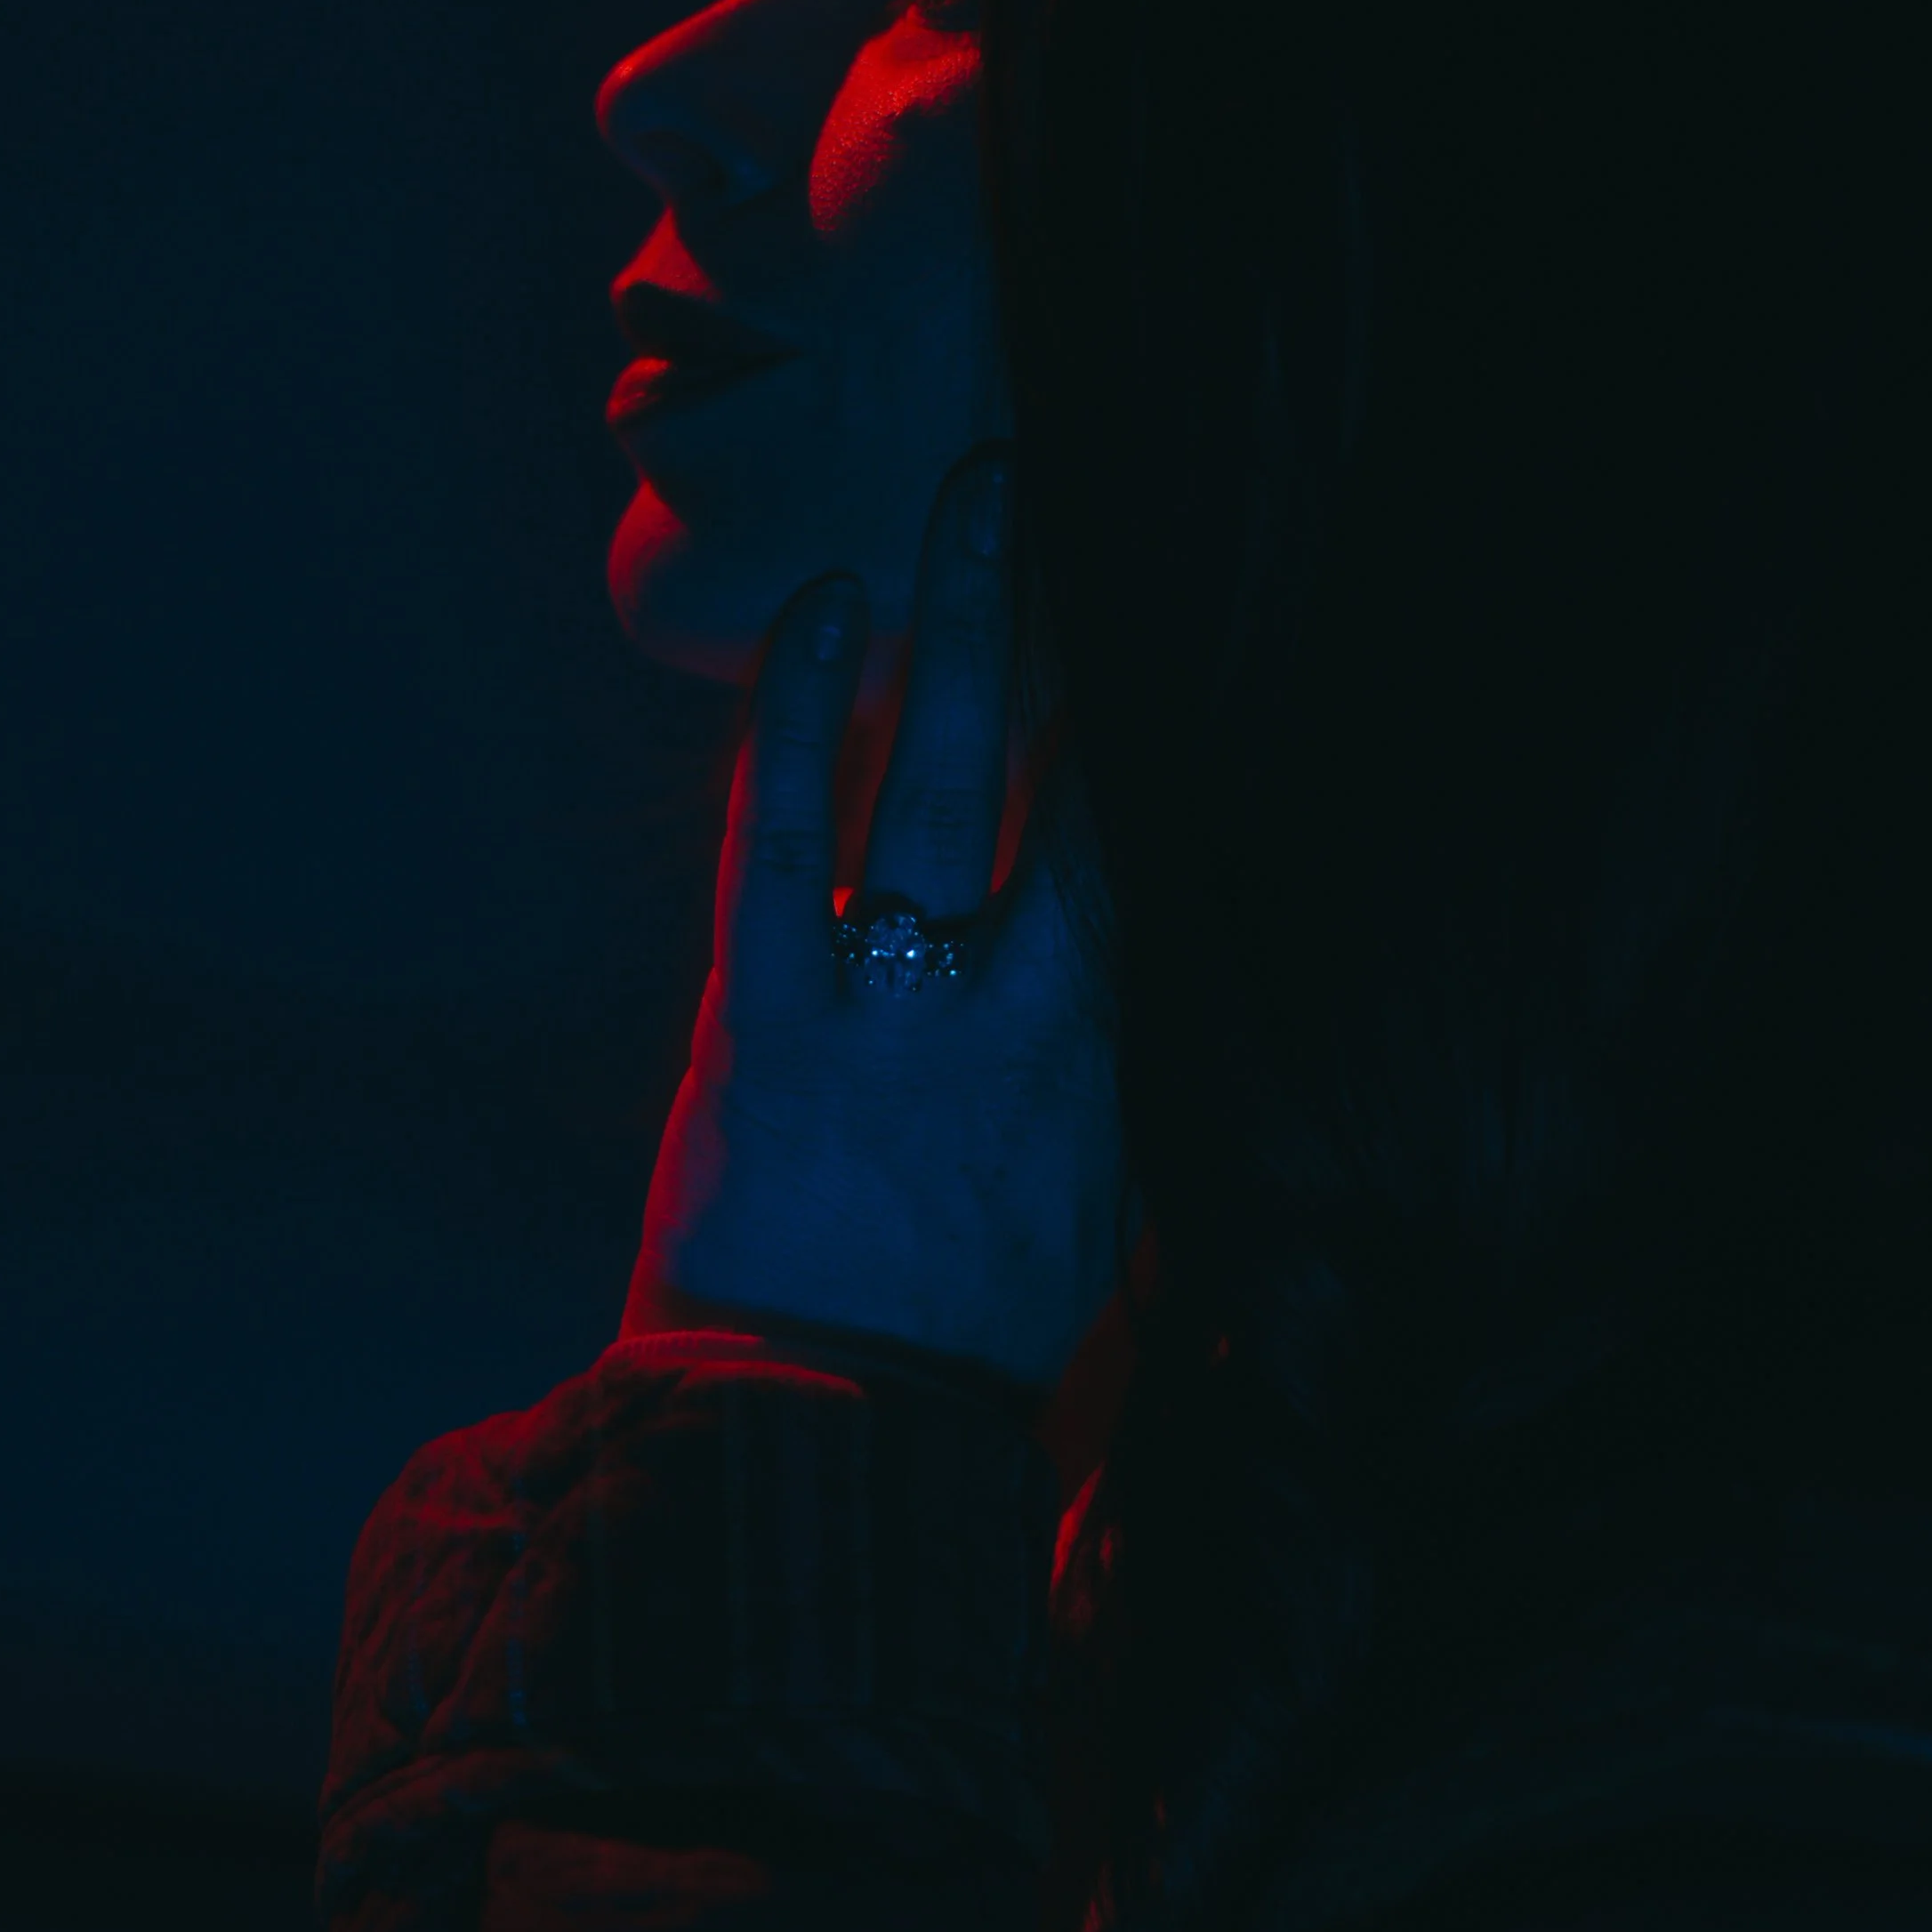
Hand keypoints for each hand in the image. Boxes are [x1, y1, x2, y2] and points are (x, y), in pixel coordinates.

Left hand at [623, 447, 1130, 1397]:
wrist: (827, 1441)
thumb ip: (1122, 1081)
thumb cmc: (972, 1341)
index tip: (1169, 604)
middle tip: (1044, 490)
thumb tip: (1158, 986)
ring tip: (954, 507)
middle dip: (1046, 622)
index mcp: (1100, 1055)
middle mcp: (1005, 1007)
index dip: (1150, 716)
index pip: (1140, 848)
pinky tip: (813, 623)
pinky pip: (780, 845)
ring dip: (941, 634)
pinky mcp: (762, 1020)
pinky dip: (794, 726)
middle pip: (1040, 777)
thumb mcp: (1097, 1213)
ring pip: (922, 784)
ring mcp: (881, 1004)